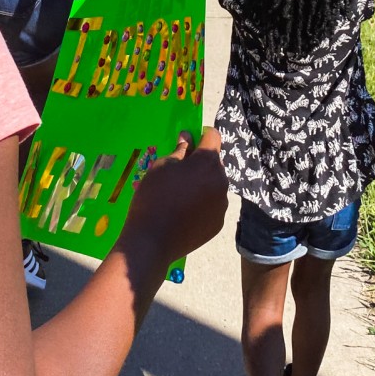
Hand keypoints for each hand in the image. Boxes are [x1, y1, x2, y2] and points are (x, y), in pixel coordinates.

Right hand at [122, 129, 227, 263]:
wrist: (152, 240)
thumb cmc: (153, 197)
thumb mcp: (161, 166)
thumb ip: (179, 150)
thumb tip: (188, 138)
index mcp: (208, 162)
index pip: (213, 136)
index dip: (201, 135)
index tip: (189, 142)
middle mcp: (221, 180)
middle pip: (214, 163)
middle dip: (200, 163)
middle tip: (179, 173)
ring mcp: (222, 204)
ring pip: (214, 184)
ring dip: (203, 184)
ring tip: (180, 196)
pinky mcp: (218, 223)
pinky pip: (213, 205)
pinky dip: (203, 204)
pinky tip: (184, 213)